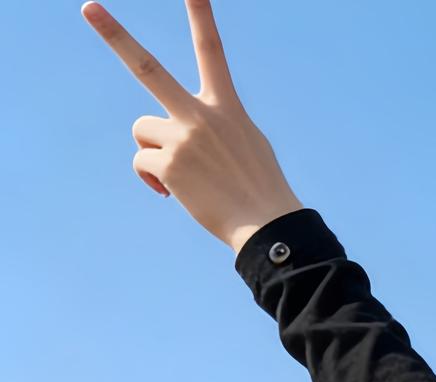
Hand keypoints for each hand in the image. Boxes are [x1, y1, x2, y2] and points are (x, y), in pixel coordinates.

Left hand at [82, 0, 303, 251]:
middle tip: (88, 7)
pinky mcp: (168, 166)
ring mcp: (182, 139)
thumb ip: (214, 126)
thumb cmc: (260, 189)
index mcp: (225, 105)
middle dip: (115, 36)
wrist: (267, 226)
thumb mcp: (247, 143)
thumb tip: (178, 140)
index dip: (200, 13)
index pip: (211, 49)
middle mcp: (200, 115)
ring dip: (154, 152)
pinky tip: (174, 193)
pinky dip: (153, 179)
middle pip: (148, 67)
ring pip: (142, 131)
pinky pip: (142, 163)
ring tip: (182, 175)